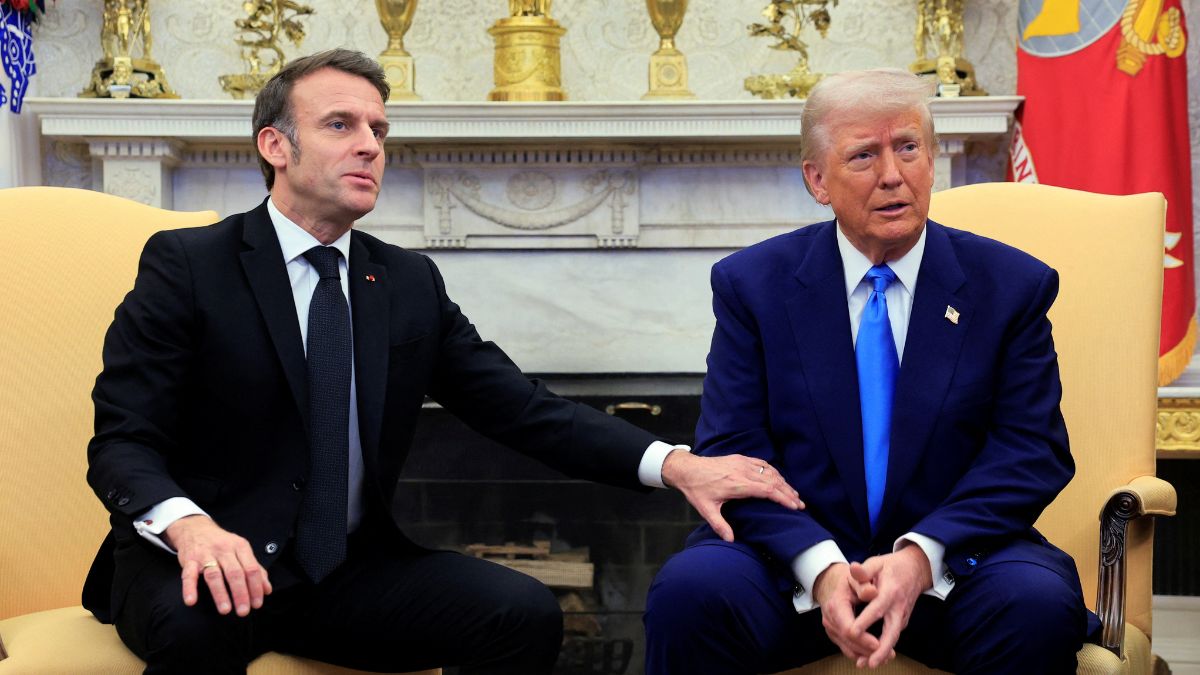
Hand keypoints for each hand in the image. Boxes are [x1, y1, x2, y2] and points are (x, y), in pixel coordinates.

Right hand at [164, 515, 271, 616]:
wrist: (195, 528)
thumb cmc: (222, 544)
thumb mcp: (241, 551)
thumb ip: (255, 569)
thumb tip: (267, 590)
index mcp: (240, 547)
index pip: (252, 569)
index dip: (256, 587)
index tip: (257, 604)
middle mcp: (224, 549)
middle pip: (235, 573)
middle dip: (241, 593)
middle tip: (243, 611)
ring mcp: (206, 554)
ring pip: (214, 575)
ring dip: (220, 594)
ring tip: (225, 610)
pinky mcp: (189, 560)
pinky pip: (188, 575)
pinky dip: (189, 588)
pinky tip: (191, 601)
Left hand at [661, 450, 803, 541]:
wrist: (687, 469)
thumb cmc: (696, 489)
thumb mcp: (706, 509)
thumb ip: (719, 525)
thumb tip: (730, 540)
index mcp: (737, 484)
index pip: (767, 490)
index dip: (783, 498)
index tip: (794, 506)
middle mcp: (742, 471)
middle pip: (773, 481)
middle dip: (789, 493)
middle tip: (801, 504)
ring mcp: (742, 463)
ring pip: (769, 471)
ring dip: (783, 482)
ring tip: (794, 494)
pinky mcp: (740, 458)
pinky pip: (762, 463)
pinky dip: (773, 471)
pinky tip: (779, 479)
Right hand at [814, 563, 878, 661]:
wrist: (832, 584)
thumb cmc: (848, 581)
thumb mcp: (856, 578)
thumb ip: (863, 584)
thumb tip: (872, 591)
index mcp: (836, 606)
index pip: (848, 629)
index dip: (864, 638)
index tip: (879, 643)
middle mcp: (830, 619)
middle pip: (849, 642)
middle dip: (868, 650)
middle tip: (890, 655)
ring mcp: (831, 629)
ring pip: (848, 648)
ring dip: (867, 655)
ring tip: (887, 657)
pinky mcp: (835, 634)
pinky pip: (847, 649)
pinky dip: (861, 654)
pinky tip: (876, 655)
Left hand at [846, 544, 932, 667]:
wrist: (915, 570)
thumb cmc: (891, 566)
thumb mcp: (876, 563)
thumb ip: (864, 571)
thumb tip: (853, 568)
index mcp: (890, 591)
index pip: (877, 608)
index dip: (865, 621)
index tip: (853, 632)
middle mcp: (898, 607)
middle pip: (892, 631)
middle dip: (881, 648)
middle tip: (870, 663)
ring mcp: (902, 616)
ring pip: (893, 637)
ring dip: (882, 653)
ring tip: (867, 664)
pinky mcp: (901, 621)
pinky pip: (892, 636)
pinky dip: (884, 648)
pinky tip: (872, 658)